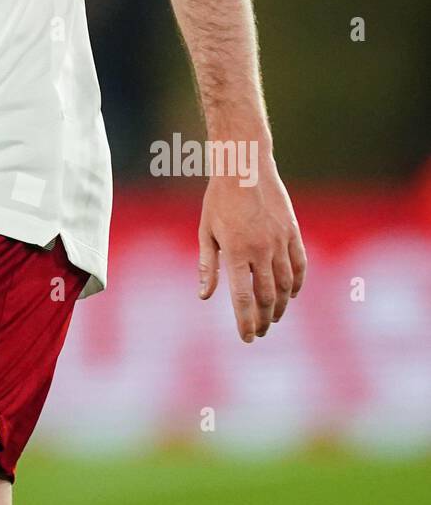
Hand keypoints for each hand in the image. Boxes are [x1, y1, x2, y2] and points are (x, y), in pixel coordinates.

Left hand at [197, 158, 305, 340]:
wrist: (245, 166)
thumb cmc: (219, 199)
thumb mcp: (206, 231)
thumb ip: (207, 266)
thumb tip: (204, 297)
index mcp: (236, 251)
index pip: (243, 298)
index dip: (245, 322)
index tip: (247, 339)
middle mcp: (261, 250)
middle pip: (266, 297)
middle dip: (263, 319)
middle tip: (259, 332)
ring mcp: (280, 241)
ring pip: (286, 285)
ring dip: (280, 306)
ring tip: (272, 318)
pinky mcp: (293, 232)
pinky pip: (300, 265)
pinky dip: (297, 284)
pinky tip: (290, 295)